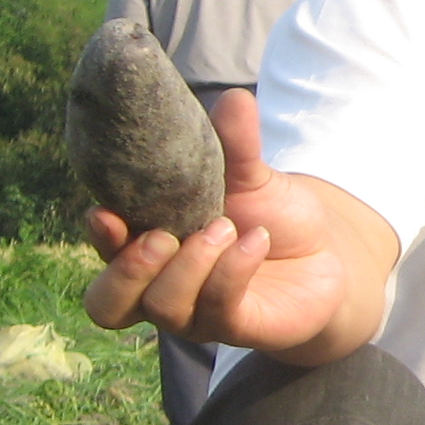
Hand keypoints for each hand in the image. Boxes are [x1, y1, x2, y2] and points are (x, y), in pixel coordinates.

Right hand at [82, 91, 359, 352]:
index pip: (106, 251)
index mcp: (149, 247)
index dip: (100, 237)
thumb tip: (235, 97)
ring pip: (162, 307)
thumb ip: (235, 143)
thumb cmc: (271, 216)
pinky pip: (218, 306)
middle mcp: (161, 287)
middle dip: (128, 269)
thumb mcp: (252, 176)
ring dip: (190, 265)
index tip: (103, 212)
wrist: (324, 257)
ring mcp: (195, 314)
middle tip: (162, 236)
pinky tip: (256, 240)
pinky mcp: (236, 327)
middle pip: (108, 305)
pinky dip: (233, 270)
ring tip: (224, 228)